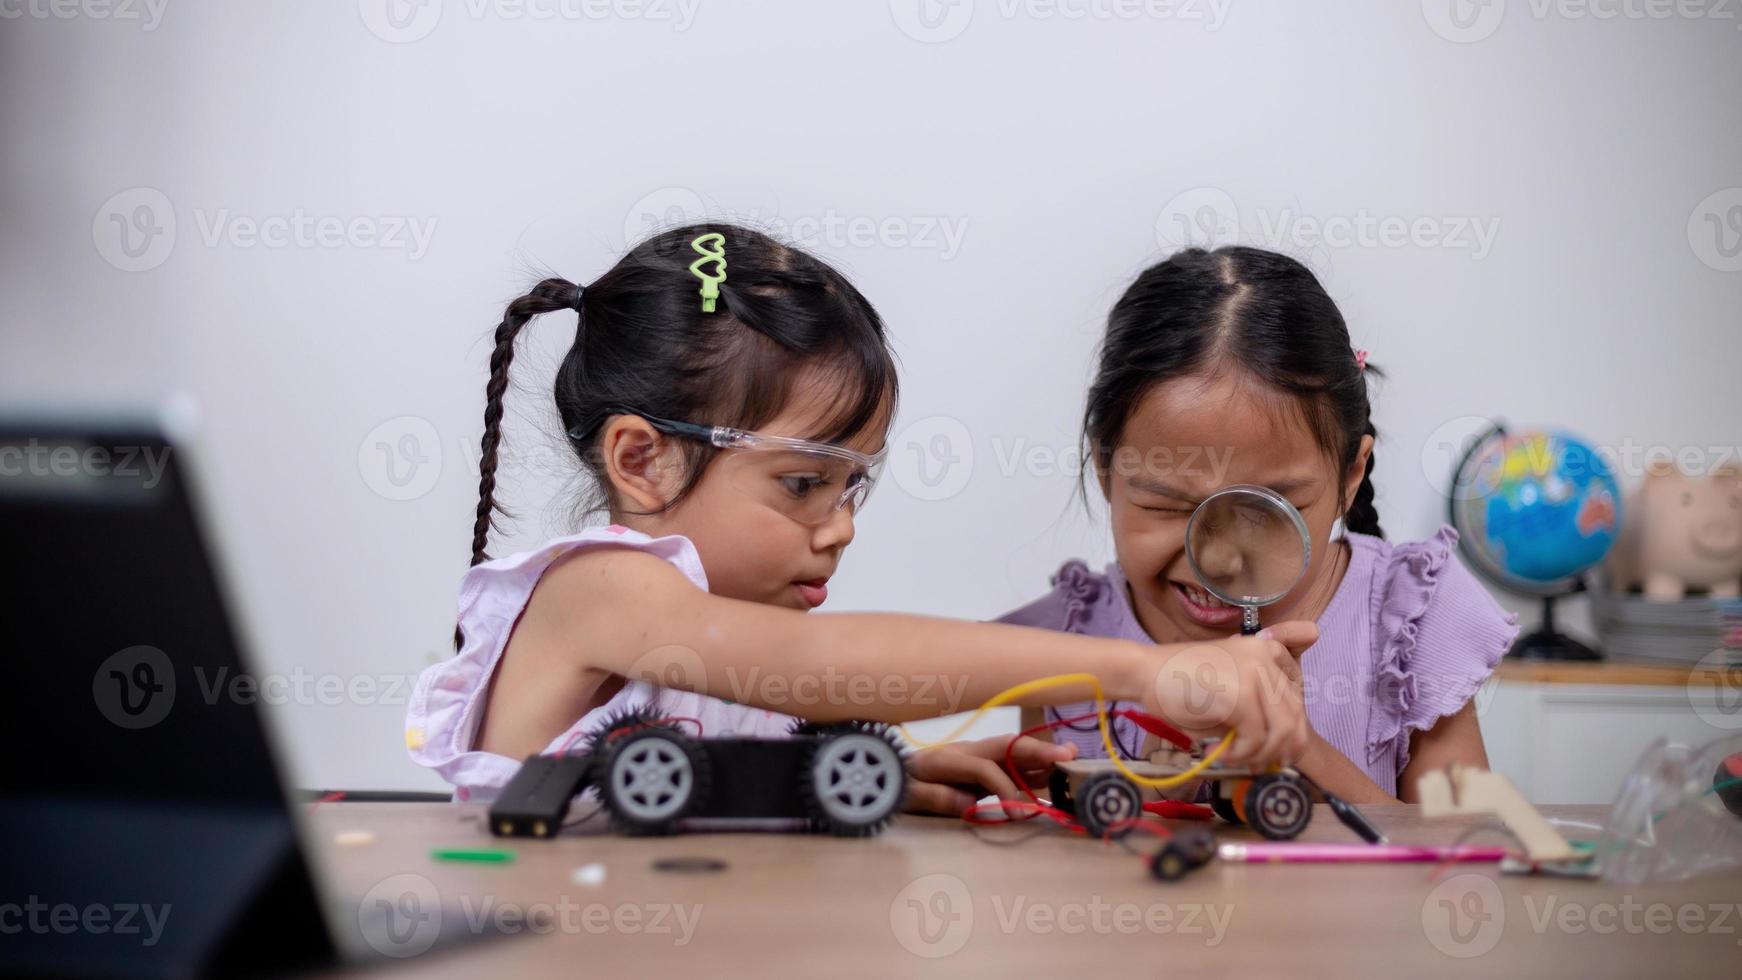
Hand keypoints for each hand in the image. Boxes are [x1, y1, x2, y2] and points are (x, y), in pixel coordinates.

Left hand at [903, 735, 1077, 815]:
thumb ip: (935, 797)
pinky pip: (1009, 763)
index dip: (1004, 788)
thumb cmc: (895, 786)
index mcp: (945, 759)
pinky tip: (1052, 773)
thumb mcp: (905, 795)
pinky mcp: (978, 766)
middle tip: (1068, 756)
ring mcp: (972, 756)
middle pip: (1005, 746)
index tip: (1016, 812)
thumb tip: (969, 803)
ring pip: (1012, 752)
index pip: (984, 768)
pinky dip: (1031, 767)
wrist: (883, 774)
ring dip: (1040, 756)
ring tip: (1070, 758)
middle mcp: (963, 751)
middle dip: (1037, 751)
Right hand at [1143, 622, 1316, 768]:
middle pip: (1296, 717)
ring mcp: (1256, 674)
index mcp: (1265, 651)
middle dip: (1280, 749)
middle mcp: (1266, 657)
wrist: (1143, 672)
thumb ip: (1257, 706)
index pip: (1297, 698)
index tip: (1274, 747)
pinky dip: (1240, 755)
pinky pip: (1256, 739)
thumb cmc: (1180, 683)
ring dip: (1261, 755)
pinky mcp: (1241, 695)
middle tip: (1259, 765)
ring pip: (1283, 731)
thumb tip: (1282, 750)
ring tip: (1237, 760)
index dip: (1291, 729)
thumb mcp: (1228, 685)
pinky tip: (1220, 753)